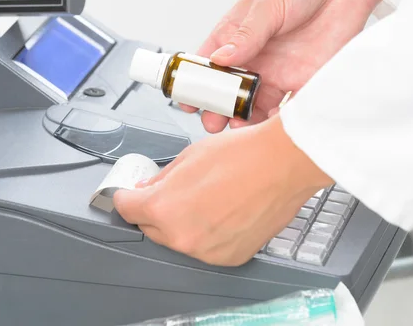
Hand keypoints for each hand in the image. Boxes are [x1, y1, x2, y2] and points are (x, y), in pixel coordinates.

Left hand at [113, 115, 332, 265]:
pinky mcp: (230, 257)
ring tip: (206, 199)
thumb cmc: (243, 154)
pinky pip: (205, 248)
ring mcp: (207, 251)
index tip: (131, 194)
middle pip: (151, 227)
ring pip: (179, 239)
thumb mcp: (189, 157)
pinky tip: (222, 212)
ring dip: (182, 224)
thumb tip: (147, 190)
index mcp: (164, 209)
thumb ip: (161, 179)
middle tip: (172, 192)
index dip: (127, 197)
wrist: (285, 163)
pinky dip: (207, 234)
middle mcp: (182, 237)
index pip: (127, 209)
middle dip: (154, 210)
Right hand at [182, 0, 382, 132]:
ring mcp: (277, 72)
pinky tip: (270, 123)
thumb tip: (221, 59)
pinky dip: (276, 120)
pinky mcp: (302, 81)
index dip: (196, 85)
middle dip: (218, 109)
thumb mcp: (268, 3)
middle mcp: (254, 58)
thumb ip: (246, 34)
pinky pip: (286, 108)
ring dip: (244, 120)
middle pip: (228, 92)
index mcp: (237, 36)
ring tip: (240, 127)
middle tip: (214, 122)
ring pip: (253, 105)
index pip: (209, 64)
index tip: (188, 101)